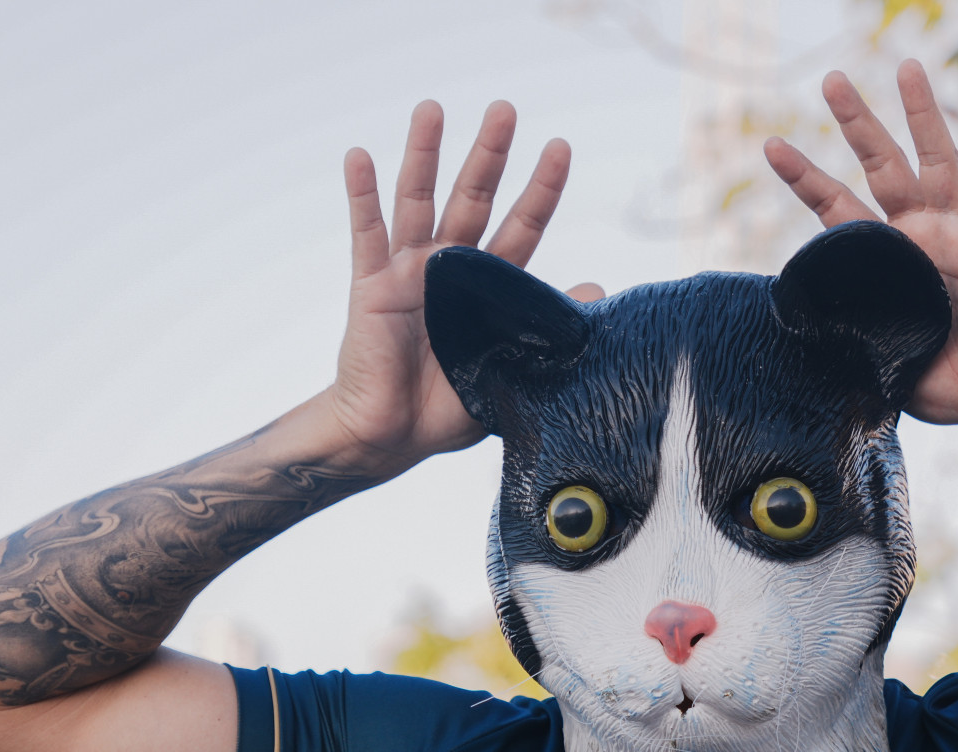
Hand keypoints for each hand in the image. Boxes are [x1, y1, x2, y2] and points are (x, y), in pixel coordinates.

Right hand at [329, 101, 570, 472]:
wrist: (393, 436)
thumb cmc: (450, 408)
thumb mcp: (514, 370)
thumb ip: (548, 329)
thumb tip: (597, 291)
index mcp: (487, 288)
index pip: (520, 227)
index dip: (540, 190)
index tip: (559, 148)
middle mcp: (448, 268)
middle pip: (472, 199)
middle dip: (489, 155)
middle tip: (505, 109)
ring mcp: (407, 272)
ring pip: (418, 201)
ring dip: (424, 155)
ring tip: (432, 109)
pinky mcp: (370, 287)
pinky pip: (365, 234)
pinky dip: (361, 195)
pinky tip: (359, 155)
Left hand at [765, 61, 957, 434]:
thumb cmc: (939, 377)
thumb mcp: (878, 359)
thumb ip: (849, 339)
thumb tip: (808, 337)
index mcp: (883, 259)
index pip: (837, 207)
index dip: (806, 177)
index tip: (772, 145)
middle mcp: (917, 233)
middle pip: (883, 164)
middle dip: (858, 122)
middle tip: (832, 80)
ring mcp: (956, 232)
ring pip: (935, 160)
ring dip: (922, 114)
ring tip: (906, 67)